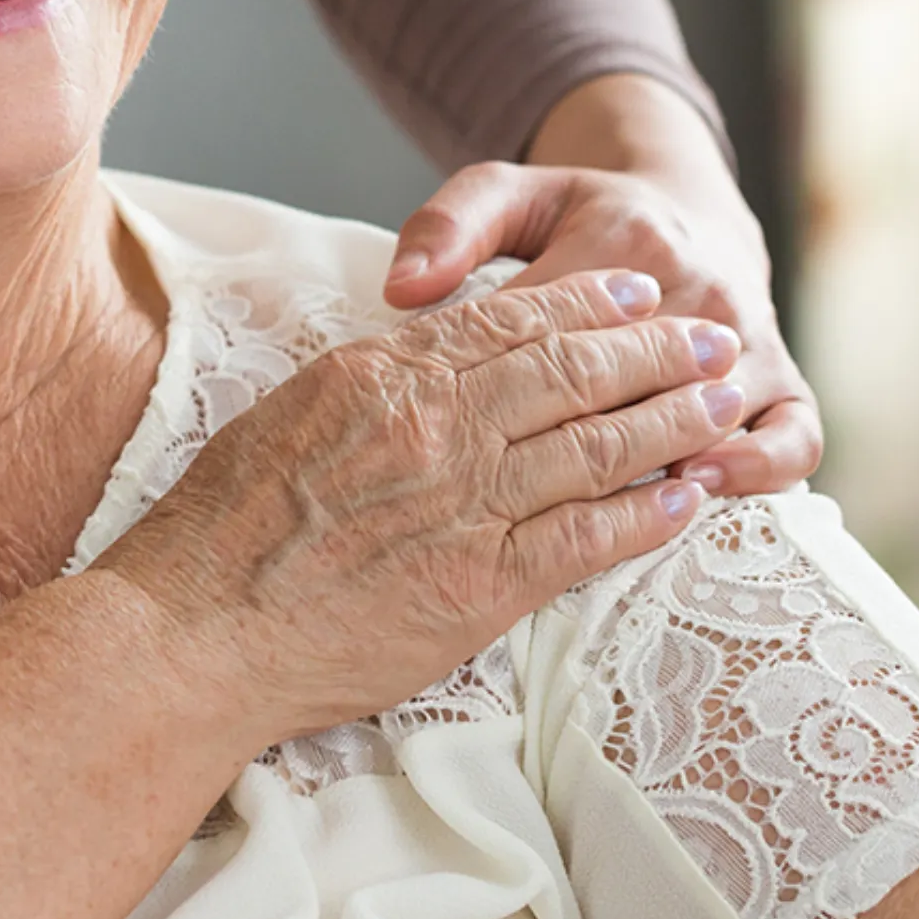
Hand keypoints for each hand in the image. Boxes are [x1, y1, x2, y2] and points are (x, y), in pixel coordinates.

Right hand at [99, 270, 743, 742]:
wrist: (194, 629)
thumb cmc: (220, 532)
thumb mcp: (287, 415)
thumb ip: (368, 387)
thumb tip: (415, 362)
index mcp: (384, 375)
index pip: (509, 322)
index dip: (585, 302)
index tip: (634, 289)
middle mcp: (434, 427)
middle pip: (571, 371)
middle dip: (655, 347)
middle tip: (713, 332)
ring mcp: (462, 506)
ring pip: (594, 446)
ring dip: (671, 419)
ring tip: (724, 401)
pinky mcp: (478, 587)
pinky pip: (584, 542)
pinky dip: (644, 516)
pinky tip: (688, 499)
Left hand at [383, 72, 822, 499]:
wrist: (685, 211)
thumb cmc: (580, 218)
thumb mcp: (507, 196)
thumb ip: (447, 230)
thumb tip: (402, 291)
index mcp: (623, 242)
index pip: (566, 330)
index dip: (513, 390)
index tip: (461, 437)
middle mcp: (699, 290)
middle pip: (646, 383)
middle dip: (592, 441)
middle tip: (529, 491)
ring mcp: (751, 340)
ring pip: (723, 415)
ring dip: (678, 457)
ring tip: (625, 496)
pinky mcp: (787, 380)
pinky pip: (794, 438)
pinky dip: (760, 469)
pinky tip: (704, 489)